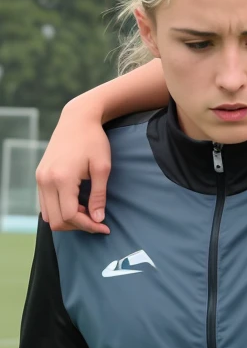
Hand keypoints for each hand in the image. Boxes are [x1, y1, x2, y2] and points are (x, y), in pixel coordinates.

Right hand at [36, 97, 111, 233]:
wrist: (77, 119)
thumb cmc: (94, 141)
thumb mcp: (103, 169)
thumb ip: (99, 196)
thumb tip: (98, 219)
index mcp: (61, 178)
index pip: (70, 215)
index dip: (88, 226)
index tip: (105, 228)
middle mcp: (45, 180)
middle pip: (56, 220)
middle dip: (78, 226)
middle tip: (98, 221)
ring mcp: (40, 178)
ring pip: (48, 215)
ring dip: (68, 219)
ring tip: (88, 211)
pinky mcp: (40, 176)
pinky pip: (45, 204)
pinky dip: (60, 210)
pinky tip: (77, 204)